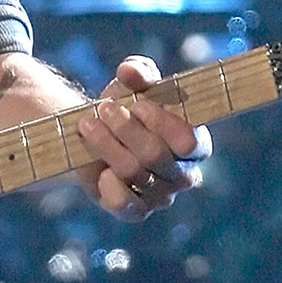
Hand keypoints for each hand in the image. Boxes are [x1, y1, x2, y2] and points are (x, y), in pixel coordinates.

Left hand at [75, 55, 212, 221]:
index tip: (136, 104)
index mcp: (195, 144)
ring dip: (105, 143)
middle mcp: (184, 174)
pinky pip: (124, 203)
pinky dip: (107, 184)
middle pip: (155, 155)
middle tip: (102, 109)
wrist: (94, 133)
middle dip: (124, 128)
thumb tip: (131, 71)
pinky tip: (99, 169)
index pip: (189, 141)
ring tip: (86, 124)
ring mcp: (161, 196)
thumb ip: (138, 72)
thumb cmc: (123, 107)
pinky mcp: (136, 211)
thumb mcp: (130, 85)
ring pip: (133, 172)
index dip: (160, 122)